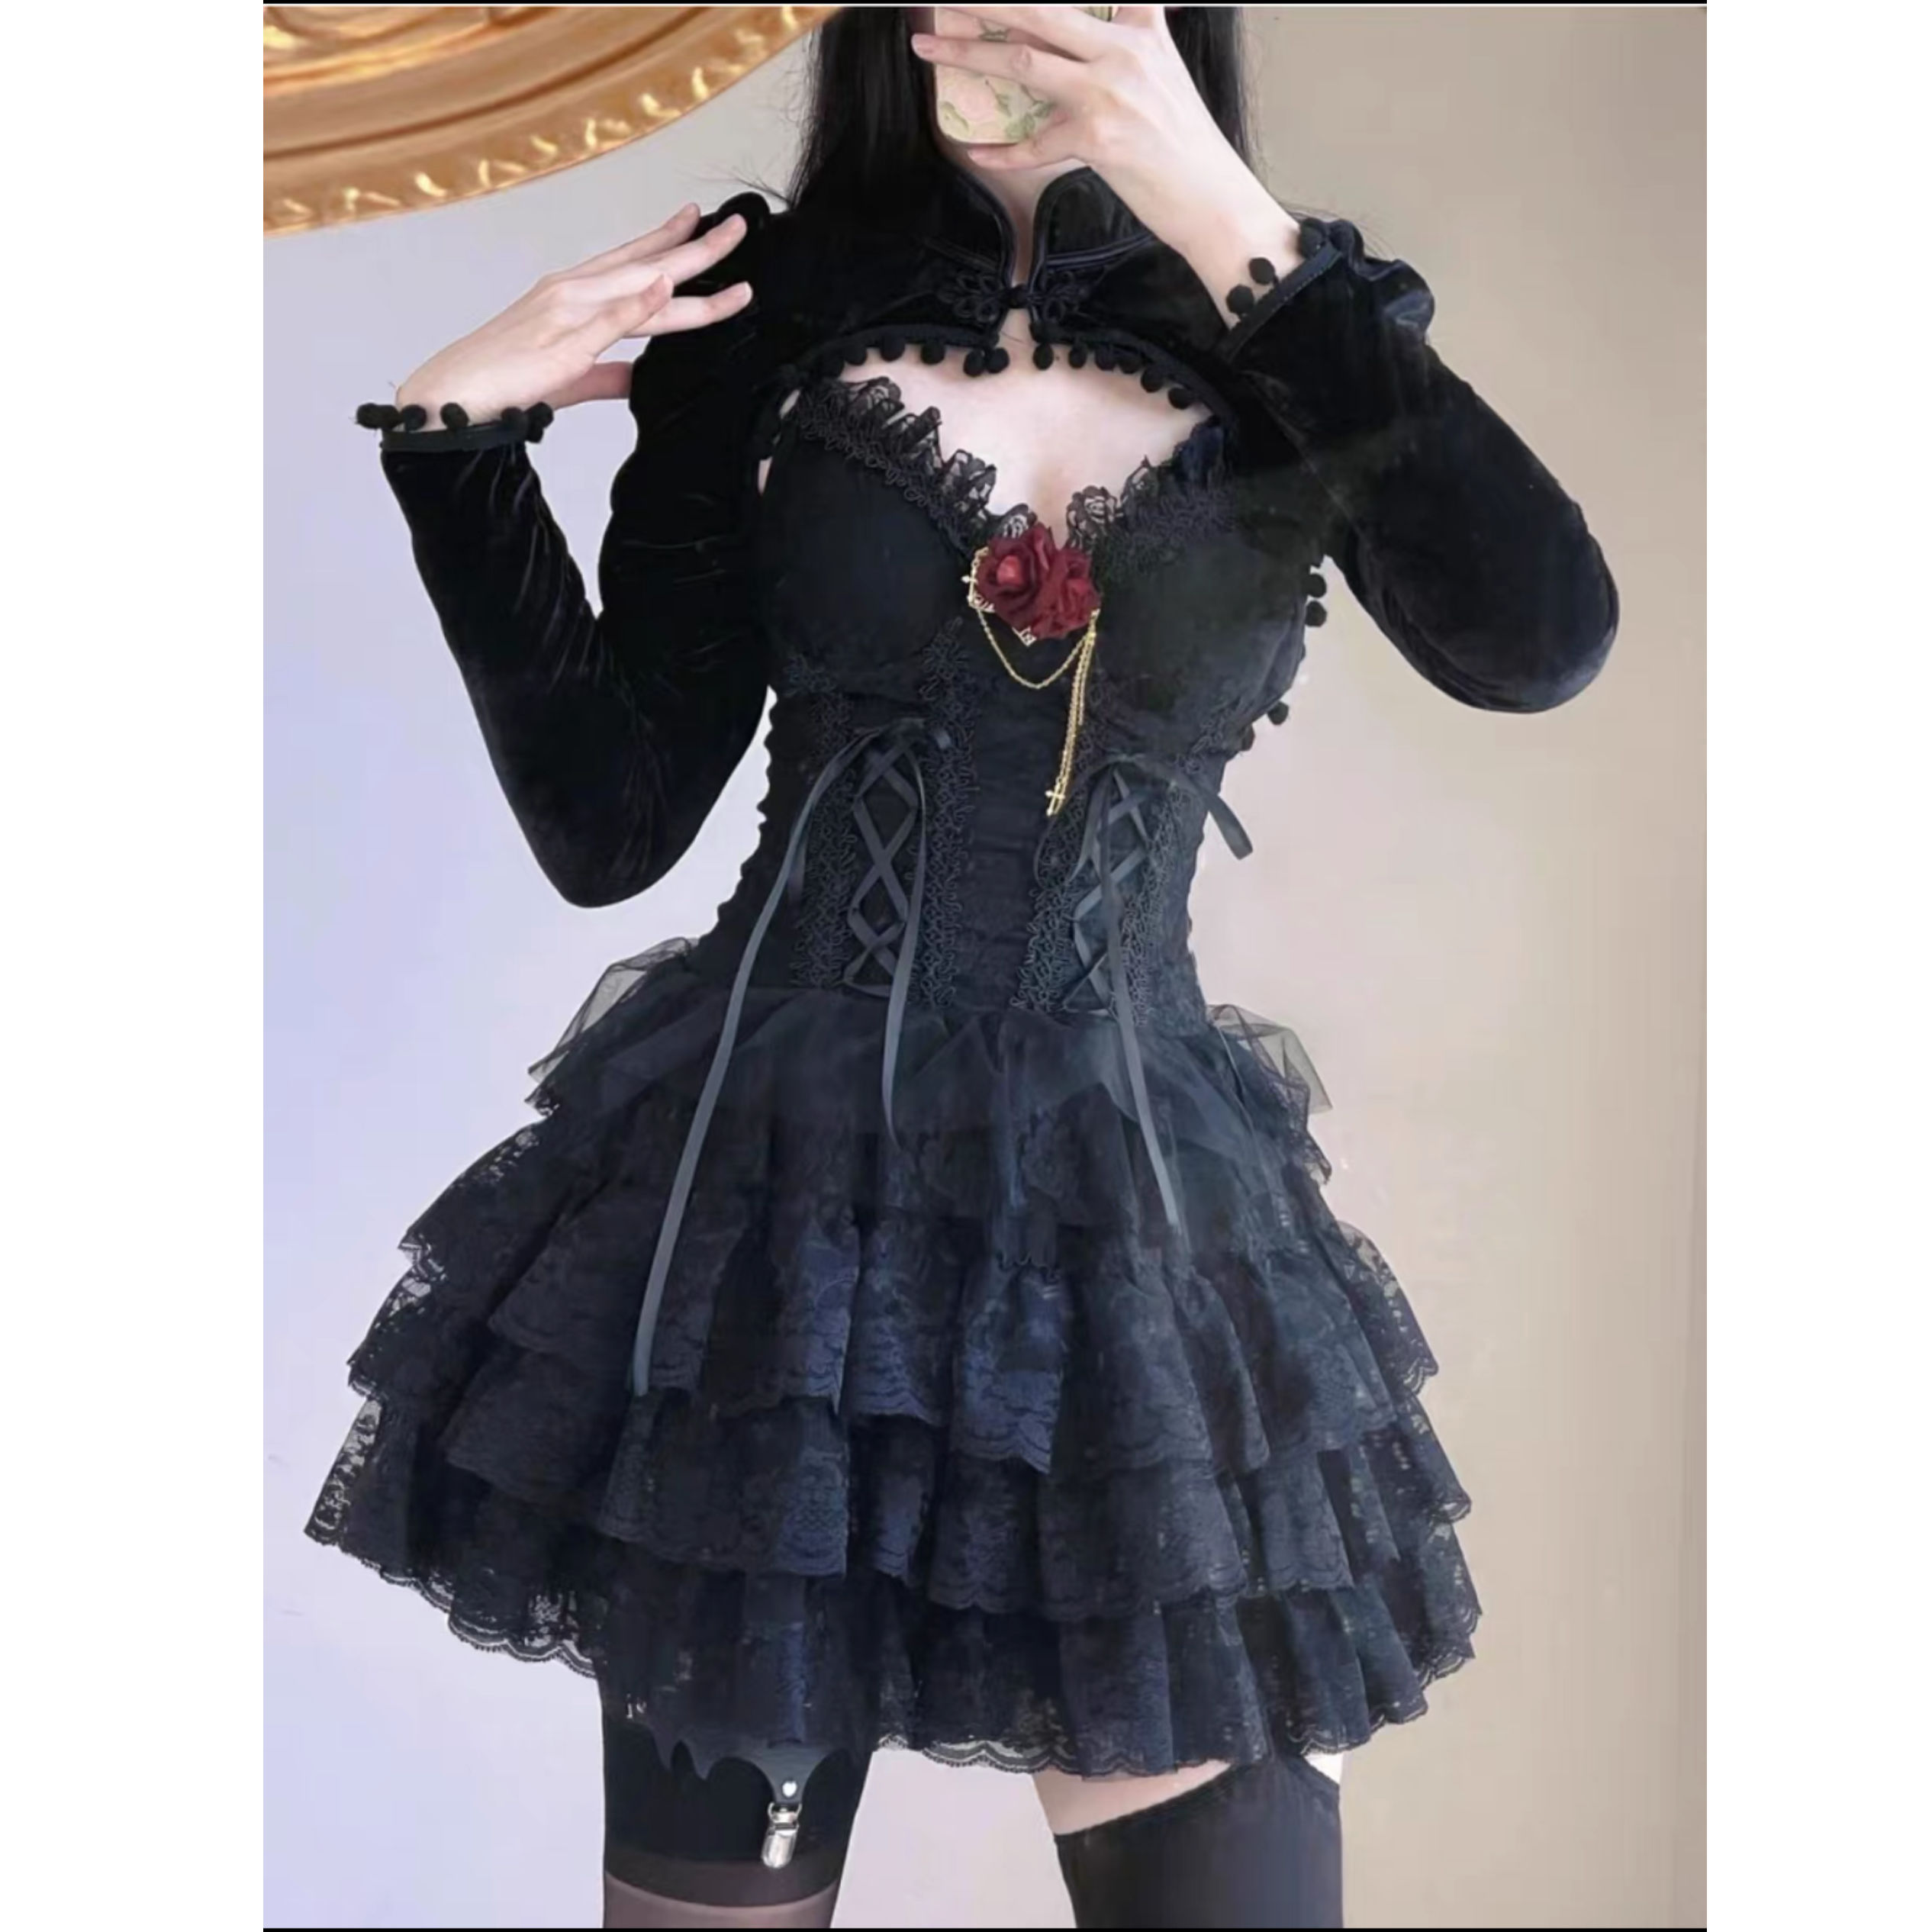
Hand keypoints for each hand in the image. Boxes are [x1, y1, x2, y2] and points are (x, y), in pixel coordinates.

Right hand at [394, 204, 753, 418]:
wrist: (456, 395)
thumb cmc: (507, 383)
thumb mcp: (572, 376)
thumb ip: (611, 375)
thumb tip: (642, 378)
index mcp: (573, 295)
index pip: (631, 260)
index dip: (668, 240)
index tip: (699, 221)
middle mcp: (573, 292)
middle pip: (648, 264)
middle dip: (697, 246)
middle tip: (740, 227)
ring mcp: (569, 314)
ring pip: (640, 284)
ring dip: (685, 265)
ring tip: (725, 249)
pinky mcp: (564, 344)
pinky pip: (608, 320)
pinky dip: (638, 302)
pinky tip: (667, 287)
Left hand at [907, 4, 1287, 258]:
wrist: (1213, 200)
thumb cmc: (1185, 147)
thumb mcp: (1164, 75)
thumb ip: (1130, 43)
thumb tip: (1083, 40)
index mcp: (1141, 29)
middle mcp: (1123, 51)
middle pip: (1038, 10)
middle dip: (984, 2)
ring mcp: (1108, 93)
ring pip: (1023, 62)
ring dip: (968, 53)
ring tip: (930, 48)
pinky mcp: (1096, 139)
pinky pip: (1033, 143)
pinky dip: (1002, 150)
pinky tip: (975, 148)